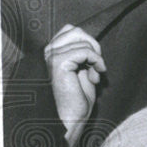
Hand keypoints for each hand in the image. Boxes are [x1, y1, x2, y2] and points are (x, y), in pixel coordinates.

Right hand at [43, 24, 105, 144]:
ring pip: (84, 41)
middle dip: (93, 46)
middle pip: (78, 31)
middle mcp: (48, 51)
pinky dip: (97, 62)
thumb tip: (91, 39)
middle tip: (97, 66)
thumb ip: (83, 52)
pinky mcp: (59, 63)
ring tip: (95, 76)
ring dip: (96, 59)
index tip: (93, 62)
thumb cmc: (78, 97)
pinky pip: (86, 51)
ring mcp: (52, 56)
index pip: (72, 29)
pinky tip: (96, 78)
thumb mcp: (83, 69)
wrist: (72, 117)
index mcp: (53, 51)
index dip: (88, 42)